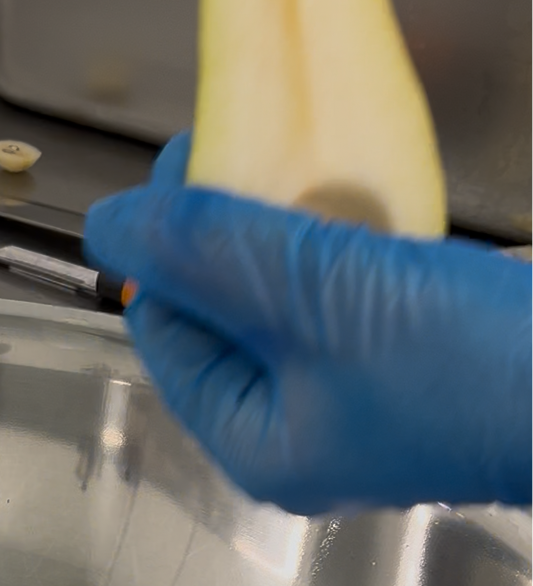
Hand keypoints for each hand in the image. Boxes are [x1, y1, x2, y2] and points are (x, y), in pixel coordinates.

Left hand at [85, 133, 532, 513]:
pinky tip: (357, 194)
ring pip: (286, 297)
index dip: (164, 242)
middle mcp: (302, 429)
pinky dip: (344, 238)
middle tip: (239, 142)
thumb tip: (114, 226)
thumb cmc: (470, 371)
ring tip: (293, 158)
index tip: (188, 155)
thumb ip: (212, 253)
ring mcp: (361, 396)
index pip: (166, 333)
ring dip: (284, 225)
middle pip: (223, 314)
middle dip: (224, 229)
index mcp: (258, 443)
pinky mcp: (416, 357)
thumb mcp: (319, 298)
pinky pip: (350, 291)